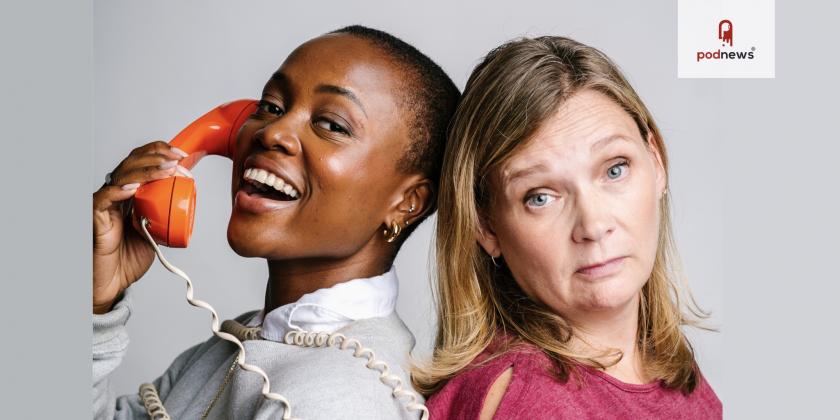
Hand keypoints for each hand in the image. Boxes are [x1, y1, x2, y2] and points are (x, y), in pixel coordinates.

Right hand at [92, 141, 191, 313]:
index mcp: (131, 192)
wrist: (113, 281)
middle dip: (158, 155)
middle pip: (133, 161)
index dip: (160, 152)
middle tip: (179, 160)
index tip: (183, 156)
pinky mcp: (95, 216)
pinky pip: (104, 198)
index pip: (142, 161)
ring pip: (122, 175)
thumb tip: (189, 202)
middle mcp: (117, 192)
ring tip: (167, 170)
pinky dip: (119, 191)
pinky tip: (134, 188)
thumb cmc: (130, 257)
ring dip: (147, 170)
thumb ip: (167, 215)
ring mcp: (105, 202)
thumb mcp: (157, 231)